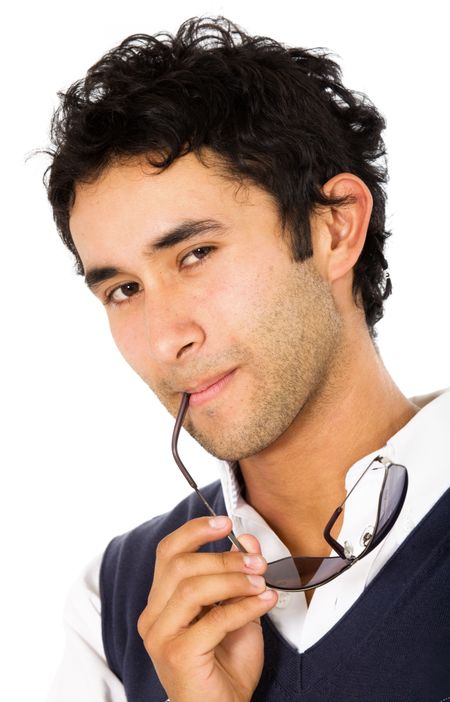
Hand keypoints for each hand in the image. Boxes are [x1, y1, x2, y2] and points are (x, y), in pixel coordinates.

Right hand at [137, 515, 277, 701]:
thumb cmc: (225, 666)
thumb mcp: (236, 610)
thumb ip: (238, 576)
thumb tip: (248, 541)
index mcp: (161, 601)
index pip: (168, 552)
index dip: (195, 531)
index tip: (225, 523)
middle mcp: (154, 616)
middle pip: (181, 565)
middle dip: (224, 558)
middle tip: (256, 561)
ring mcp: (161, 636)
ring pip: (192, 587)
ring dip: (234, 579)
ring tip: (261, 582)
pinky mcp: (177, 654)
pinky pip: (213, 619)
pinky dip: (244, 606)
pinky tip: (264, 602)